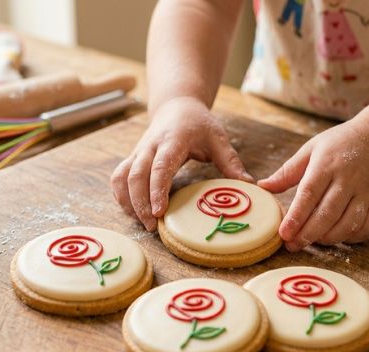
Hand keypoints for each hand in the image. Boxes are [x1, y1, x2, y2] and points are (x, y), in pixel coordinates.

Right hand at [111, 97, 252, 230]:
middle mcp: (150, 145)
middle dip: (140, 202)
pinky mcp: (132, 159)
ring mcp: (138, 152)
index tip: (159, 211)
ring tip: (143, 223)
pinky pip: (118, 178)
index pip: (160, 166)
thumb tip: (250, 185)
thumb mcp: (218, 138)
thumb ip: (231, 162)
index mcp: (173, 139)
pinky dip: (121, 196)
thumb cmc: (198, 124)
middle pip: (135, 175)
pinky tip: (133, 212)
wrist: (176, 106)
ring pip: (122, 177)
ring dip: (128, 202)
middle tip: (152, 226)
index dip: (157, 189)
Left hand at [258, 121, 368, 249]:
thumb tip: (263, 186)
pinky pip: (367, 226)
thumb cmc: (338, 145)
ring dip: (329, 238)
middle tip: (292, 246)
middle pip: (328, 213)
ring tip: (312, 242)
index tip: (283, 234)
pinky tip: (337, 238)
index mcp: (326, 165)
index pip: (309, 194)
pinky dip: (352, 238)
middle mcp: (347, 180)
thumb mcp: (310, 150)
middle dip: (309, 234)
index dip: (296, 217)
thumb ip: (287, 171)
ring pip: (348, 223)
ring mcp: (365, 192)